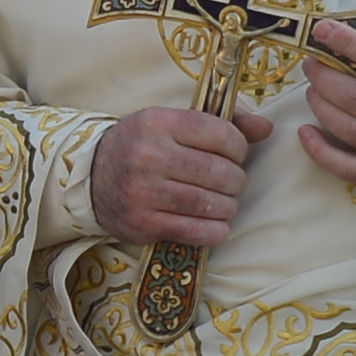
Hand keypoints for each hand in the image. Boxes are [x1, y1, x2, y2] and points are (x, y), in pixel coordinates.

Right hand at [91, 104, 266, 253]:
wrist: (89, 176)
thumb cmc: (141, 145)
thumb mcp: (172, 123)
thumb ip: (221, 122)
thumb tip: (266, 128)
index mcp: (159, 123)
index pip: (222, 135)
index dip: (238, 148)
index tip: (232, 155)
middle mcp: (149, 156)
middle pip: (221, 173)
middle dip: (235, 180)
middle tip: (229, 182)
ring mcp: (144, 192)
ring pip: (212, 204)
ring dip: (227, 206)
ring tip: (221, 202)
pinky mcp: (142, 223)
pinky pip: (196, 232)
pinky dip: (215, 230)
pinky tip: (214, 224)